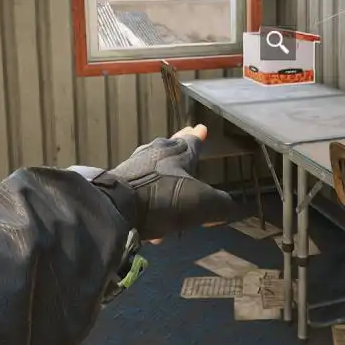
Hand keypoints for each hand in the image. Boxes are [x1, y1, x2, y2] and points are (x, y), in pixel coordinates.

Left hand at [106, 124, 237, 240]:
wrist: (115, 207)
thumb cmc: (163, 198)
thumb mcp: (203, 204)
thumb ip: (221, 205)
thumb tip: (228, 207)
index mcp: (178, 153)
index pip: (192, 142)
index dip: (198, 137)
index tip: (201, 128)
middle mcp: (155, 153)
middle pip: (170, 147)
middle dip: (179, 146)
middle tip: (184, 140)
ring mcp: (134, 166)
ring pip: (153, 166)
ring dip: (162, 176)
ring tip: (169, 185)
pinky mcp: (118, 183)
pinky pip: (140, 187)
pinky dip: (149, 197)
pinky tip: (152, 217)